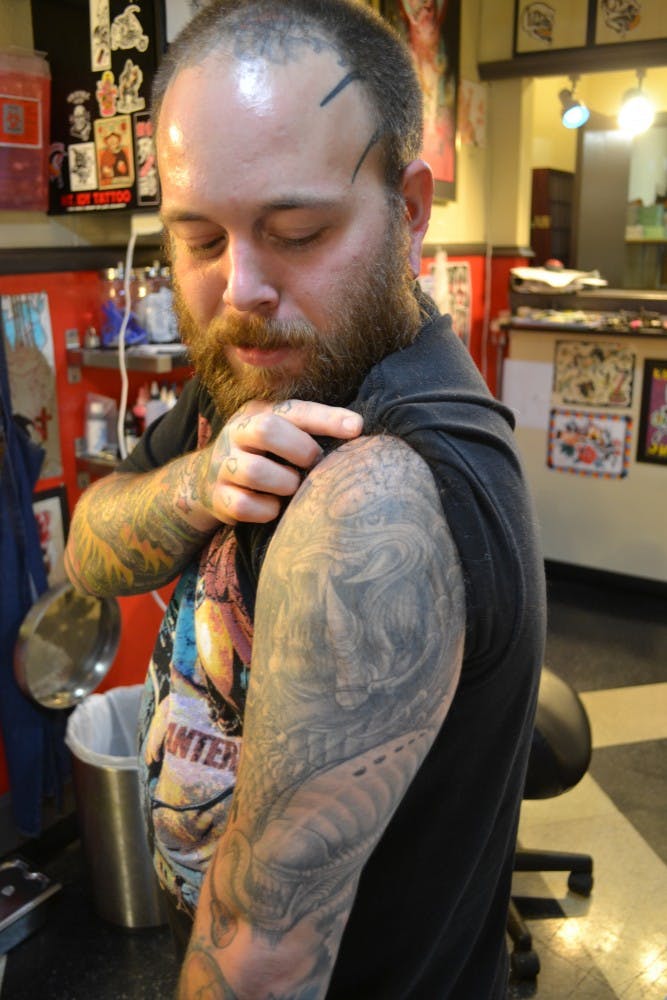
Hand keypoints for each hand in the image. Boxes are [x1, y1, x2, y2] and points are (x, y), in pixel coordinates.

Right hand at [204, 399, 362, 523]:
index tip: (358, 427)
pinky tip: (274, 507)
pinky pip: (244, 505)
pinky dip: (266, 510)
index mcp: (258, 412)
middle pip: (267, 430)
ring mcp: (223, 464)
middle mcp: (237, 433)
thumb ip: (309, 432)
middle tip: (313, 463)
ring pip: (256, 471)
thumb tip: (358, 434)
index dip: (327, 418)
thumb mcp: (281, 434)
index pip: (295, 410)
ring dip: (285, 483)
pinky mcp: (218, 496)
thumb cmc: (263, 456)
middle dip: (300, 449)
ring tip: (292, 487)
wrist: (206, 480)